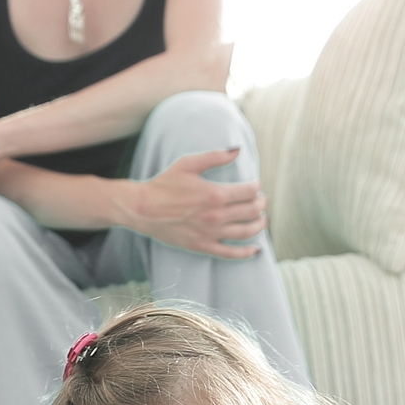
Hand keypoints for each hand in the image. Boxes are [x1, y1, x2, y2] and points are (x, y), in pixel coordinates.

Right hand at [112, 149, 266, 257]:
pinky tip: (255, 249)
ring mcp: (210, 233)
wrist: (142, 208)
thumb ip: (215, 156)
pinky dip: (246, 253)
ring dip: (259, 225)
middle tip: (261, 200)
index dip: (257, 187)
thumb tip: (237, 150)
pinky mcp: (202, 246)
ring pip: (246, 232)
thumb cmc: (164, 184)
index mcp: (215, 194)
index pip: (249, 191)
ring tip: (262, 219)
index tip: (256, 184)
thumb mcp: (188, 164)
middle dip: (261, 204)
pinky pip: (230, 253)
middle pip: (251, 211)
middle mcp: (216, 216)